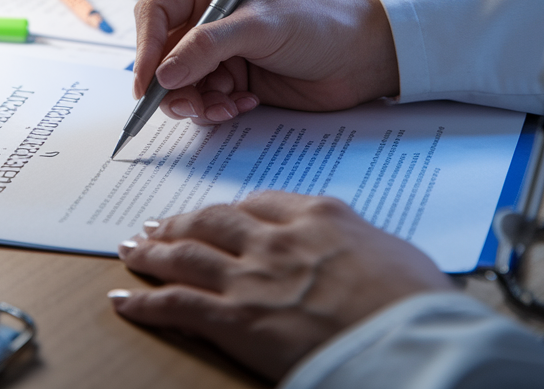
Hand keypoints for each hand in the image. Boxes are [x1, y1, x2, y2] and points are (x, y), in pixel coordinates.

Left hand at [109, 191, 453, 380]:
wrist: (409, 340)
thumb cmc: (418, 306)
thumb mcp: (398, 255)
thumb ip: (363, 245)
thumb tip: (360, 252)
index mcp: (319, 218)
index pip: (261, 203)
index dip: (231, 209)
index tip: (219, 212)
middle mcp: (276, 239)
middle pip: (213, 221)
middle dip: (181, 222)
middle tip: (159, 224)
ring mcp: (251, 277)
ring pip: (185, 253)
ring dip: (152, 251)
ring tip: (132, 249)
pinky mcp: (233, 319)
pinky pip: (175, 303)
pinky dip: (144, 301)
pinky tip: (125, 300)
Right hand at [133, 0, 398, 121]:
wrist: (364, 56)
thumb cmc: (320, 23)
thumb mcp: (261, 26)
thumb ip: (208, 47)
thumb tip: (164, 74)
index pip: (156, 14)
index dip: (145, 47)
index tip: (147, 82)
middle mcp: (210, 19)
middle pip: (164, 56)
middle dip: (171, 84)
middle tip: (185, 106)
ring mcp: (223, 52)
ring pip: (183, 84)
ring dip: (196, 102)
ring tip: (222, 107)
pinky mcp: (237, 80)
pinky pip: (207, 101)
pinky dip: (218, 109)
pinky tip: (244, 104)